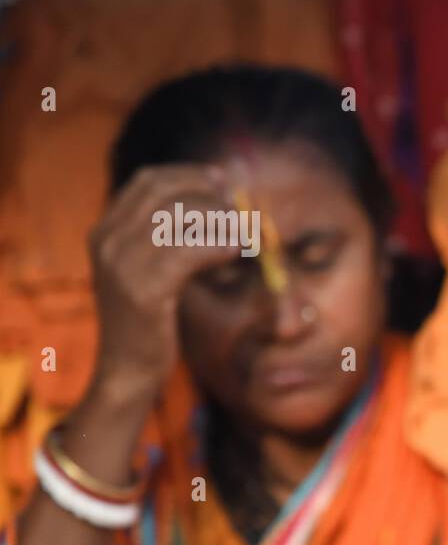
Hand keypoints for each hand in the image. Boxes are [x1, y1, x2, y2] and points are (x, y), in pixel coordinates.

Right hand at [87, 164, 241, 402]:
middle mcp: (107, 240)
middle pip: (165, 193)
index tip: (223, 180)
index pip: (148, 181)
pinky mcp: (142, 290)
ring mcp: (120, 264)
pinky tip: (236, 250)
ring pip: (179, 218)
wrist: (127, 369)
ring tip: (245, 233)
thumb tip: (223, 203)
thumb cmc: (150, 320)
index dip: (189, 175)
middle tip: (240, 207)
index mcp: (105, 230)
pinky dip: (217, 246)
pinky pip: (188, 252)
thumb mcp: (153, 270)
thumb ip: (173, 237)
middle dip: (209, 194)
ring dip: (220, 220)